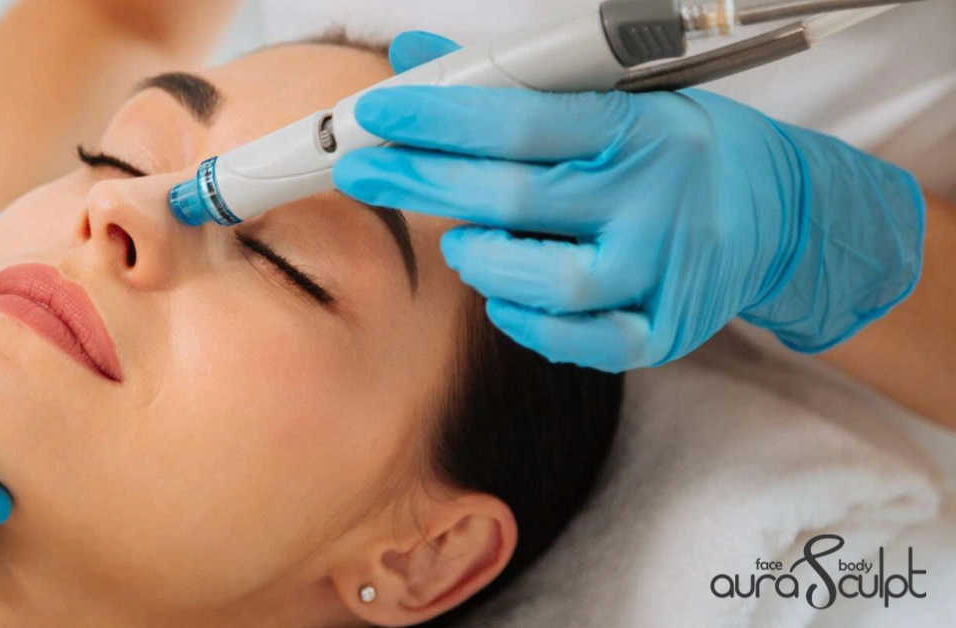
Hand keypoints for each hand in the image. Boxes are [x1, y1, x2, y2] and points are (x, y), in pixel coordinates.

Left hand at [334, 32, 923, 370]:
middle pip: (514, 197)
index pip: (520, 121)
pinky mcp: (666, 330)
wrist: (779, 213)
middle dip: (421, 181)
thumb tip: (419, 57)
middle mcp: (653, 197)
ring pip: (548, 282)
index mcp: (638, 128)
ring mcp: (663, 270)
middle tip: (361, 170)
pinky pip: (584, 342)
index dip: (438, 117)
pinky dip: (528, 323)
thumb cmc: (678, 148)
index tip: (376, 113)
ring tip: (457, 241)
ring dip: (481, 260)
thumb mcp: (614, 96)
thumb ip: (515, 83)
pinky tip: (503, 297)